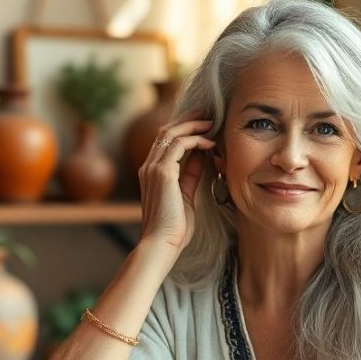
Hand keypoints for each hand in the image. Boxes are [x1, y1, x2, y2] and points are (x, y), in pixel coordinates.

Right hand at [138, 116, 215, 252]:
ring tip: (212, 125)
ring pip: (171, 133)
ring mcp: (153, 168)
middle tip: (208, 116)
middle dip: (188, 120)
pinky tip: (210, 143)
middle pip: (166, 130)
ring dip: (193, 126)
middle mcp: (148, 166)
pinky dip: (195, 140)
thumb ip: (191, 174)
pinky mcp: (162, 173)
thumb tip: (202, 156)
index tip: (203, 126)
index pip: (165, 141)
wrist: (162, 244)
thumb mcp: (186, 195)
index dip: (184, 129)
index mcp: (151, 172)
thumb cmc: (174, 227)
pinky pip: (179, 145)